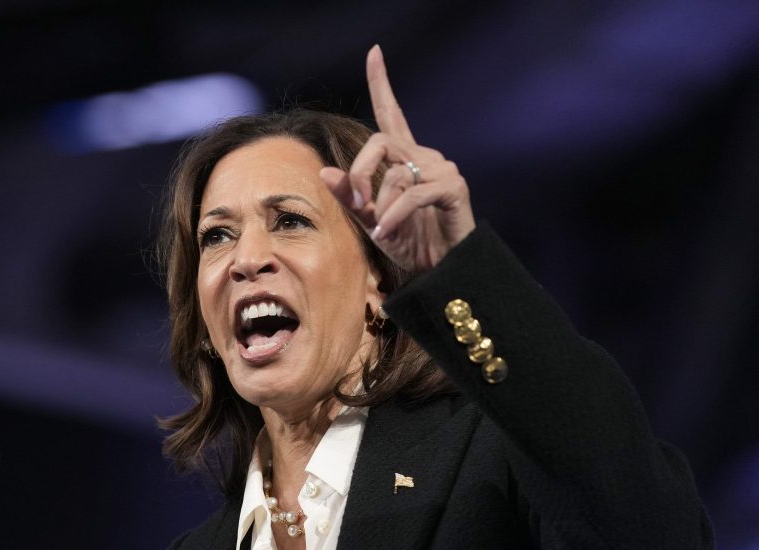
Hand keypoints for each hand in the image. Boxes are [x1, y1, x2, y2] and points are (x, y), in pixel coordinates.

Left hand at [319, 45, 475, 274]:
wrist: (440, 270)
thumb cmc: (407, 241)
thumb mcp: (369, 219)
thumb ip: (349, 195)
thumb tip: (323, 171)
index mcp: (404, 158)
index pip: (391, 113)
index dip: (382, 83)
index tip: (374, 53)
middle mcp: (424, 155)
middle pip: (380, 141)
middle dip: (360, 172)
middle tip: (358, 203)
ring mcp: (441, 168)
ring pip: (395, 173)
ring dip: (379, 206)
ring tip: (382, 229)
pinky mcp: (452, 187)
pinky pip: (412, 194)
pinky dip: (393, 215)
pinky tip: (386, 233)